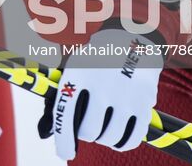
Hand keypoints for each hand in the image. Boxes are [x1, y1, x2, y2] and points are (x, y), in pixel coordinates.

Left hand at [41, 28, 162, 159]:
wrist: (131, 38)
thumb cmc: (96, 59)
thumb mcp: (76, 67)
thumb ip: (64, 96)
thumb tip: (46, 132)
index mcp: (79, 73)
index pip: (65, 114)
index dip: (63, 140)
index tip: (65, 153)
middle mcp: (102, 84)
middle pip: (89, 131)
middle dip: (87, 134)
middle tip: (89, 127)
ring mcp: (126, 94)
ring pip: (111, 137)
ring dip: (105, 138)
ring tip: (103, 129)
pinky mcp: (144, 102)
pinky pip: (133, 137)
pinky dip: (124, 142)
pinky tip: (118, 137)